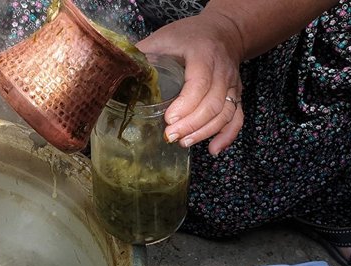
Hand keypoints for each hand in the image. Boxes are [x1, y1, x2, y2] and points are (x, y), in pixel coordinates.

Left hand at [136, 11, 245, 154]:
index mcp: (203, 54)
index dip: (186, 104)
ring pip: (225, 113)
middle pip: (212, 103)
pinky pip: (237, 118)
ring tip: (183, 142)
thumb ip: (142, 54)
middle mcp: (222, 70)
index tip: (168, 119)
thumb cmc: (189, 35)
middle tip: (170, 136)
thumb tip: (114, 71)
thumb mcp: (163, 37)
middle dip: (191, 124)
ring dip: (204, 132)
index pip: (199, 83)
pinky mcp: (235, 95)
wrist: (223, 31)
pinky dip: (227, 136)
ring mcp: (232, 84)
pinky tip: (212, 150)